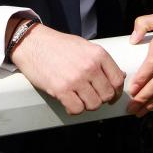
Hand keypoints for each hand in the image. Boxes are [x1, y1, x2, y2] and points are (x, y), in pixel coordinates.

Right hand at [10, 24, 125, 114]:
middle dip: (100, 99)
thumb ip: (102, 62)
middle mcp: (90, 66)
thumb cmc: (59, 45)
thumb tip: (119, 76)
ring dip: (87, 105)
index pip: (117, 80)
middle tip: (91, 96)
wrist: (33, 43)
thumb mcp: (85, 47)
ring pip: (93, 104)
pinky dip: (74, 109)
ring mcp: (76, 79)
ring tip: (79, 98)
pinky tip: (69, 102)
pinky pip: (77, 109)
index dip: (116, 92)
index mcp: (98, 54)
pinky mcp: (61, 90)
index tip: (112, 96)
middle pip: (107, 95)